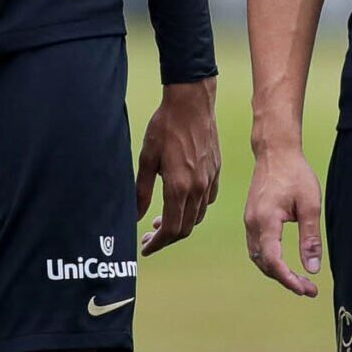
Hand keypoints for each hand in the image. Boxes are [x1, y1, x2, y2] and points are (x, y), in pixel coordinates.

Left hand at [138, 77, 220, 254]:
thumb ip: (140, 191)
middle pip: (185, 228)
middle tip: (148, 237)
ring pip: (196, 216)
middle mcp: (198, 188)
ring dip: (179, 225)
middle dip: (166, 238)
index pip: (171, 229)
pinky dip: (193, 211)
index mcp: (179, 187)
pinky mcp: (216, 173)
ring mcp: (210, 181)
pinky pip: (206, 201)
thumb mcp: (146, 159)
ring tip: (159, 222)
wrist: (192, 104)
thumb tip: (135, 216)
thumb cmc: (165, 127)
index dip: (158, 243)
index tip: (145, 248)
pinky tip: (180, 204)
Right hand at [243, 139, 324, 296]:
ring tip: (300, 281)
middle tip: (309, 290)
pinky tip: (286, 263)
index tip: (306, 289)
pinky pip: (257, 248)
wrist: (275, 152)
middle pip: (264, 263)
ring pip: (258, 257)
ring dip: (277, 272)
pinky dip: (270, 260)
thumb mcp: (310, 206)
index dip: (288, 279)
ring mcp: (249, 221)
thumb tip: (312, 269)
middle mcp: (252, 224)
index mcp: (265, 220)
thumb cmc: (294, 174)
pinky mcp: (252, 219)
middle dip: (285, 280)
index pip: (272, 260)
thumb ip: (310, 238)